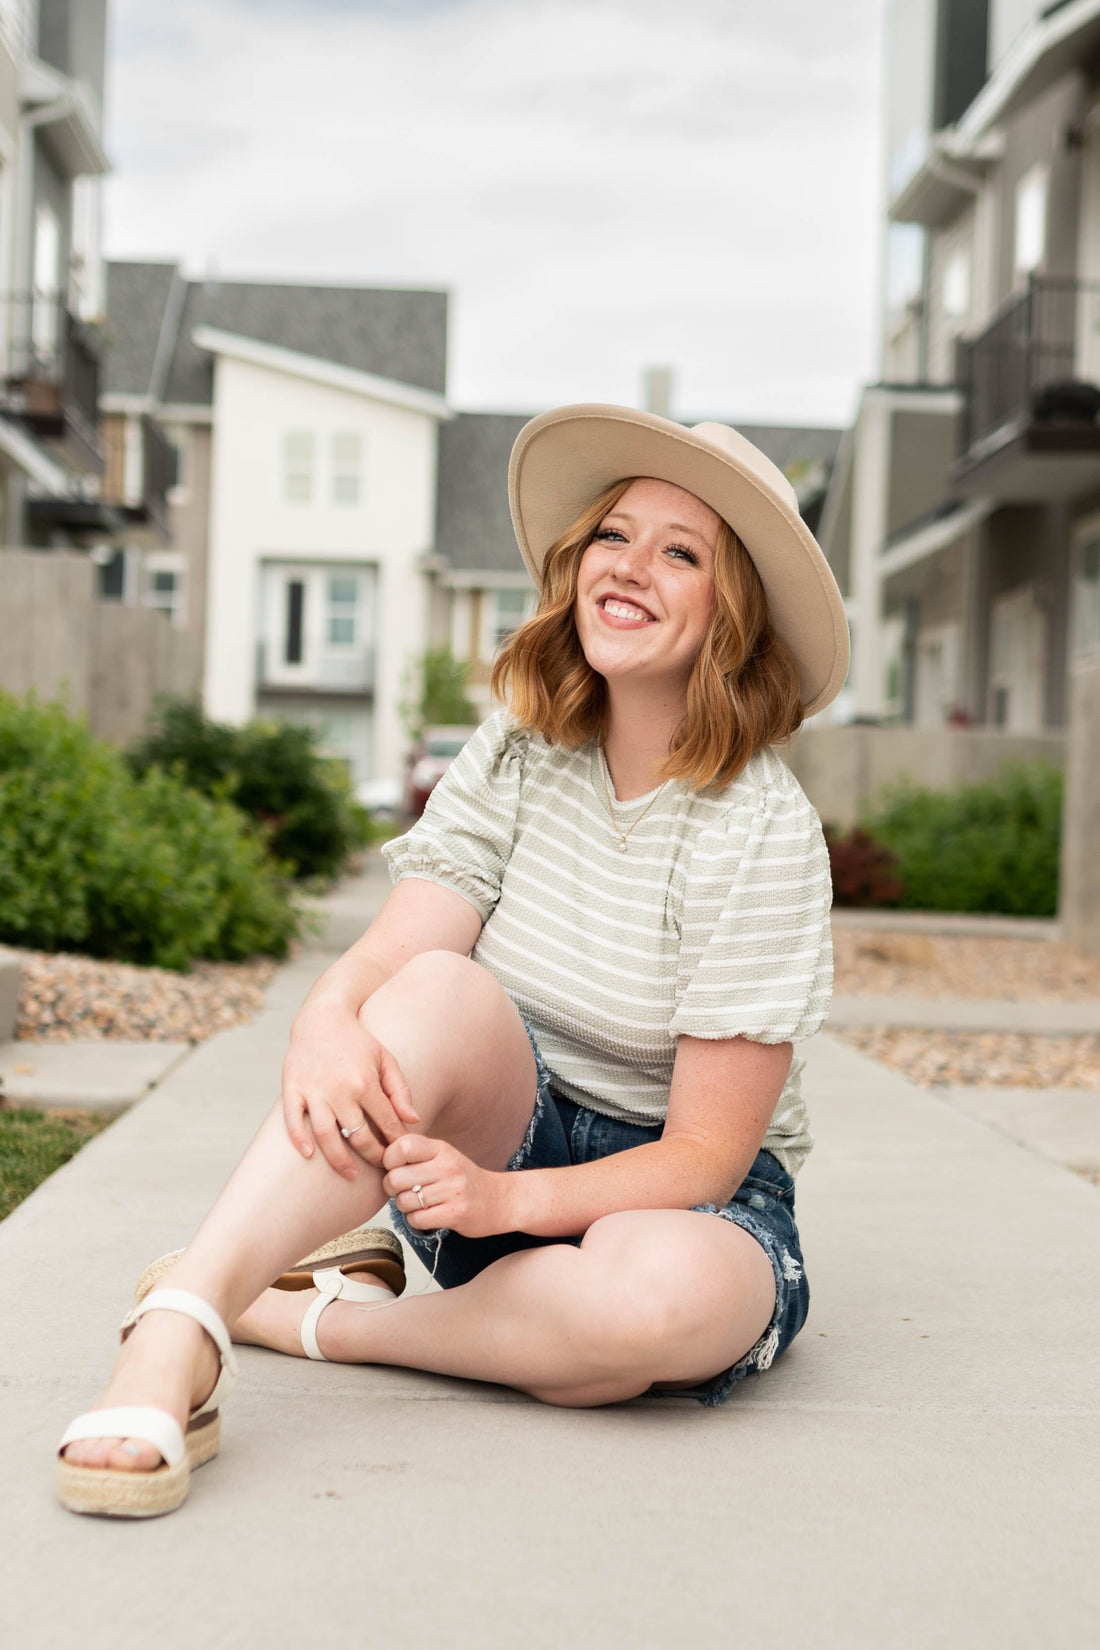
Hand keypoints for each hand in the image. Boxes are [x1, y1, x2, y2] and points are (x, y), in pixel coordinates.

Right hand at [281, 1001, 418, 1179]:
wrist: (322, 1017)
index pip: (385, 1123)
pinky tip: (309, 1155)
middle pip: (358, 1136)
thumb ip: (400, 1090)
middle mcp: (340, 1090)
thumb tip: (413, 1120)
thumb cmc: (358, 1040)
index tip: (400, 1154)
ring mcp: (314, 1091)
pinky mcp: (292, 1088)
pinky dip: (299, 1139)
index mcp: (366, 1083)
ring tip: (349, 1174)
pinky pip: (293, 1120)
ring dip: (338, 1159)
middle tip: (380, 1167)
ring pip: (326, 1135)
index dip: (395, 1142)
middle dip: (372, 1156)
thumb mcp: (385, 1059)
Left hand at [382, 1135, 514, 1238]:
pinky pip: (417, 1220)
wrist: (501, 1200)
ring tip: (418, 1203)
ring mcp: (453, 1191)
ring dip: (405, 1206)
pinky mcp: (456, 1214)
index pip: (403, 1146)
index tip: (393, 1167)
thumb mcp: (444, 1156)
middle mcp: (447, 1167)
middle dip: (391, 1188)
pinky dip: (416, 1221)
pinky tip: (427, 1215)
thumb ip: (417, 1154)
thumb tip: (378, 1156)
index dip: (389, 1159)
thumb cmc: (464, 1179)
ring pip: (404, 1201)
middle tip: (401, 1190)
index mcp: (441, 1149)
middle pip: (396, 1178)